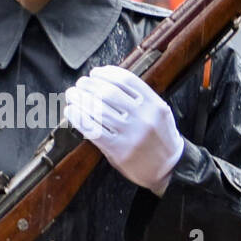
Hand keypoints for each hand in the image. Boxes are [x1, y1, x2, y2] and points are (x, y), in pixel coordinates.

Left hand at [62, 65, 184, 195]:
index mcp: (154, 105)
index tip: (96, 72)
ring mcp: (131, 134)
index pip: (126, 80)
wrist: (169, 168)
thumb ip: (139, 99)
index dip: (107, 73)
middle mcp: (143, 117)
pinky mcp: (119, 150)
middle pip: (109, 92)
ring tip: (73, 94)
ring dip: (80, 98)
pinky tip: (72, 111)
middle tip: (81, 83)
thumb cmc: (159, 139)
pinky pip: (93, 130)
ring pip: (98, 109)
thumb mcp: (158, 114)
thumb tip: (106, 83)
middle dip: (89, 85)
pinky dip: (78, 118)